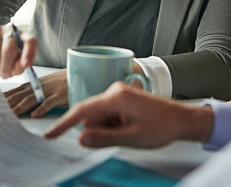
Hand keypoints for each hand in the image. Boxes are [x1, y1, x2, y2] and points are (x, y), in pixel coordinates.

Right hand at [0, 24, 37, 78]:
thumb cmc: (8, 57)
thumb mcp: (17, 63)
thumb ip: (21, 65)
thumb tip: (21, 65)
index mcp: (24, 37)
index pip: (30, 42)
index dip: (29, 54)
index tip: (25, 65)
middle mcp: (10, 30)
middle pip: (8, 50)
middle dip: (5, 68)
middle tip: (3, 73)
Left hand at [5, 70, 67, 116]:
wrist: (80, 74)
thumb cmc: (63, 80)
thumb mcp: (46, 83)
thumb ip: (33, 90)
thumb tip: (19, 100)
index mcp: (35, 84)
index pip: (15, 91)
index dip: (4, 98)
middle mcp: (39, 87)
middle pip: (19, 95)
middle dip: (6, 103)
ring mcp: (49, 91)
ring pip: (31, 99)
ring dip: (20, 107)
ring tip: (10, 115)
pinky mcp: (60, 96)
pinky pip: (49, 103)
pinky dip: (42, 108)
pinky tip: (35, 115)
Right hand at [44, 82, 213, 148]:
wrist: (182, 119)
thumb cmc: (162, 126)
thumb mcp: (132, 137)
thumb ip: (104, 138)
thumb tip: (81, 138)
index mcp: (116, 97)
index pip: (82, 111)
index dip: (63, 124)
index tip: (49, 134)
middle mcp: (115, 91)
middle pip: (91, 116)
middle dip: (99, 130)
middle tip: (122, 135)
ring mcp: (119, 94)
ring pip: (99, 117)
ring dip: (108, 129)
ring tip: (130, 131)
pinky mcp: (123, 99)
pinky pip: (108, 115)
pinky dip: (114, 125)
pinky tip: (130, 127)